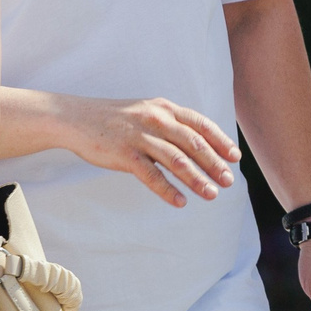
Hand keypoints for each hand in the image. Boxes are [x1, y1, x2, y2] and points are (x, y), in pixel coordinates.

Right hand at [61, 96, 241, 207]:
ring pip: (177, 160)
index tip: (234, 157)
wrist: (76, 118)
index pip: (200, 124)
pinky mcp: (125, 153)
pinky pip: (151, 175)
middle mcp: (156, 119)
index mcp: (164, 108)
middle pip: (194, 143)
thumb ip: (169, 124)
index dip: (220, 140)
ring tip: (211, 194)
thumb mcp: (146, 112)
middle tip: (228, 181)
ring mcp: (140, 136)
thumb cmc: (115, 119)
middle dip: (214, 163)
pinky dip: (168, 189)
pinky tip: (180, 201)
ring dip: (197, 179)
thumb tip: (197, 144)